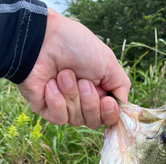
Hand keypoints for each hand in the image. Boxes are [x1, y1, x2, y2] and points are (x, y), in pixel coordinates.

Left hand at [17, 8, 130, 127]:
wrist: (43, 40)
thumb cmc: (76, 46)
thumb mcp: (108, 62)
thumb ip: (121, 86)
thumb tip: (123, 108)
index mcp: (99, 91)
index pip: (109, 117)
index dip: (109, 114)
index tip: (107, 101)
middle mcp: (83, 102)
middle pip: (94, 122)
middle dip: (89, 102)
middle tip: (83, 81)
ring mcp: (64, 106)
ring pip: (76, 120)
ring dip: (71, 95)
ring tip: (63, 74)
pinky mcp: (46, 109)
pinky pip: (59, 118)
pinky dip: (57, 100)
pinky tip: (50, 84)